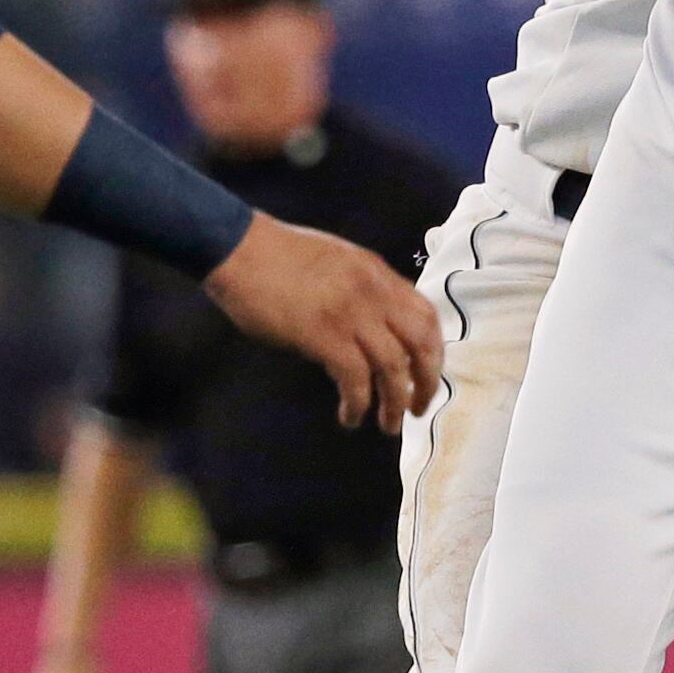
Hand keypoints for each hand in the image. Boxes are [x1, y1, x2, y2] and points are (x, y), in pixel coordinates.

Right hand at [204, 214, 443, 431]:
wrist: (239, 247)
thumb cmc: (277, 256)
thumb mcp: (336, 262)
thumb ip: (363, 289)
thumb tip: (374, 327)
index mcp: (377, 273)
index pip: (426, 315)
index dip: (434, 351)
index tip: (426, 374)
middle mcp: (373, 292)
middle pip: (421, 344)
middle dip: (427, 382)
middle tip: (417, 409)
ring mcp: (351, 313)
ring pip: (394, 368)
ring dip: (395, 403)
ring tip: (388, 425)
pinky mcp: (324, 334)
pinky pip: (356, 379)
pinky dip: (358, 404)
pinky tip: (349, 417)